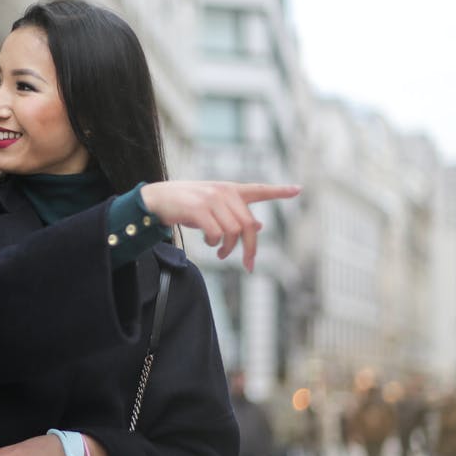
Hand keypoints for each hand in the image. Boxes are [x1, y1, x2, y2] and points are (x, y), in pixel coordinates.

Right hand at [140, 181, 300, 270]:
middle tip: (248, 265)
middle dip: (250, 249)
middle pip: (248, 224)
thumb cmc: (185, 205)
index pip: (259, 190)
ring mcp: (212, 199)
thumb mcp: (212, 208)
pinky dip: (213, 244)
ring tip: (220, 253)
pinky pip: (216, 234)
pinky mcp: (199, 208)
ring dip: (227, 248)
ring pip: (233, 232)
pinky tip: (208, 243)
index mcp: (230, 190)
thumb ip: (234, 214)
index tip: (298, 190)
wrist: (156, 199)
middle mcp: (224, 192)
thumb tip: (259, 225)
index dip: (279, 191)